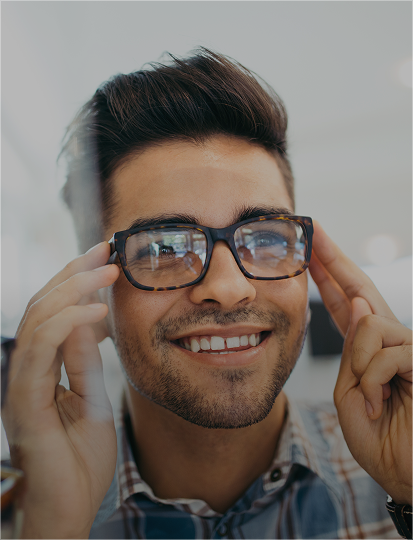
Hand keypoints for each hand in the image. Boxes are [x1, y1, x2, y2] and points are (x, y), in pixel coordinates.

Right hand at [1, 242, 119, 537]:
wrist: (71, 509)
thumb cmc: (82, 459)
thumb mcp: (93, 398)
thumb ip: (85, 360)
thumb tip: (88, 317)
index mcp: (43, 370)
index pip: (52, 314)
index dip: (75, 281)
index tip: (106, 258)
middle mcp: (27, 372)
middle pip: (41, 307)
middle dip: (73, 273)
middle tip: (106, 249)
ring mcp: (23, 386)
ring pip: (36, 320)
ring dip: (71, 289)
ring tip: (106, 270)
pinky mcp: (24, 403)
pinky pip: (41, 351)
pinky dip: (67, 324)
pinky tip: (96, 310)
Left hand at [309, 221, 411, 504]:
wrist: (406, 475)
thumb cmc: (381, 438)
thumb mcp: (351, 393)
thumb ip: (352, 352)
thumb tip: (359, 304)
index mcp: (366, 349)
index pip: (343, 303)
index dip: (326, 275)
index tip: (309, 250)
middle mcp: (388, 340)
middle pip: (359, 289)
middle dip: (332, 259)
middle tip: (313, 229)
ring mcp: (409, 347)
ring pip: (369, 323)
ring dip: (361, 364)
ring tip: (372, 398)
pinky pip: (387, 351)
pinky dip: (376, 381)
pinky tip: (383, 403)